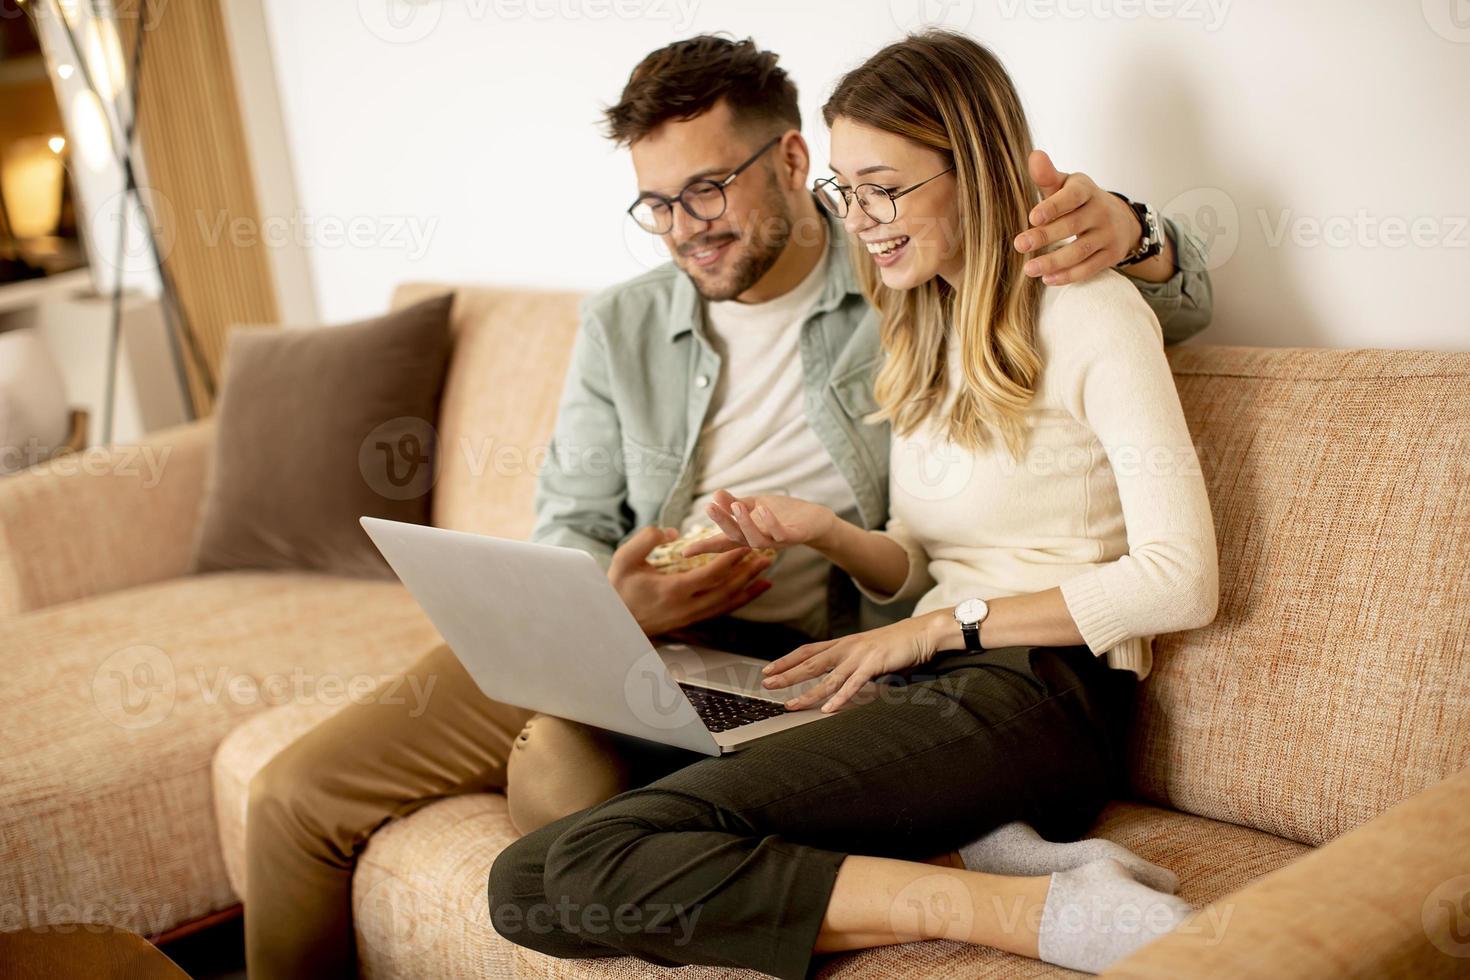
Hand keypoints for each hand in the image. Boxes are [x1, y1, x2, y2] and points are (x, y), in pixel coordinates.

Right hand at [608, 525, 772, 635]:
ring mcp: (691, 617)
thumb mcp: (624, 559)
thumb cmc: (618, 588)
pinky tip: (750, 592)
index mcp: (673, 591)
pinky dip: (739, 601)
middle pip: (726, 591)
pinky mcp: (691, 621)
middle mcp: (687, 607)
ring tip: (767, 574)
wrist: (614, 622)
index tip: (746, 544)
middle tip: (766, 556)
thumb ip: (647, 540)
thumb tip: (673, 532)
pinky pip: (720, 611)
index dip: (730, 560)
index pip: (710, 575)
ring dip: (748, 589)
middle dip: (748, 574)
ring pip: (727, 604)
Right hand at [681, 490, 838, 556]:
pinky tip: (763, 509)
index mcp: (747, 534)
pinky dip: (770, 522)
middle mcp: (758, 541)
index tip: (683, 553)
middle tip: (709, 507)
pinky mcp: (793, 536)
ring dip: (744, 522)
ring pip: (755, 539)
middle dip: (722, 522)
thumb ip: (736, 503)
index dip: (703, 547)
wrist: (816, 521)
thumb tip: (715, 494)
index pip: (722, 541)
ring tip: (736, 505)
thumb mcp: (756, 505)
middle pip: (735, 537)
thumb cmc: (783, 513)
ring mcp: (775, 541)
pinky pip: (780, 533)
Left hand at [759, 612, 945, 713]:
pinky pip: (853, 684)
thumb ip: (849, 662)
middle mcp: (847, 648)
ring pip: (828, 678)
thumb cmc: (895, 645)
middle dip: (786, 675)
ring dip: (807, 693)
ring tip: (791, 705)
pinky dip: (840, 698)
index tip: (768, 670)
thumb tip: (833, 677)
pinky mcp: (874, 665)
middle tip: (767, 685)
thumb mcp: (866, 651)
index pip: (807, 651)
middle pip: (810, 663)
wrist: (922, 632)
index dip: (786, 660)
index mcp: (843, 644)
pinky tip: (828, 709)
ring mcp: (860, 656)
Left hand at [1013, 149, 1144, 285]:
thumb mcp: (1066, 185)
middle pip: (1073, 225)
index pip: (1072, 197)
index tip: (1032, 217)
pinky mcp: (1111, 255)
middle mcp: (1100, 210)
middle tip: (1019, 245)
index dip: (1053, 206)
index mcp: (1086, 190)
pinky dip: (1068, 276)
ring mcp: (1108, 234)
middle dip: (1045, 236)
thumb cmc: (1079, 201)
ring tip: (1028, 269)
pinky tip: (1047, 279)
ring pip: (1081, 251)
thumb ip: (1048, 176)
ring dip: (1054, 261)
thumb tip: (1034, 155)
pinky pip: (1089, 268)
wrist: (1119, 218)